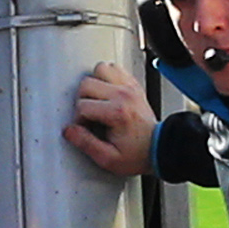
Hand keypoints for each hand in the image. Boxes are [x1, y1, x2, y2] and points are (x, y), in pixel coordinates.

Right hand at [66, 63, 153, 182]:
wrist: (158, 148)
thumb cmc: (137, 153)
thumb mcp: (108, 158)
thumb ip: (86, 144)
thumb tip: (70, 131)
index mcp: (117, 112)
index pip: (83, 105)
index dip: (79, 119)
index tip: (85, 128)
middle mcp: (123, 95)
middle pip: (87, 83)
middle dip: (82, 100)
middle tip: (89, 115)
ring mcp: (129, 87)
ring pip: (100, 69)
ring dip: (94, 83)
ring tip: (97, 100)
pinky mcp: (133, 84)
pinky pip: (114, 68)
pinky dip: (106, 77)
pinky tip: (106, 92)